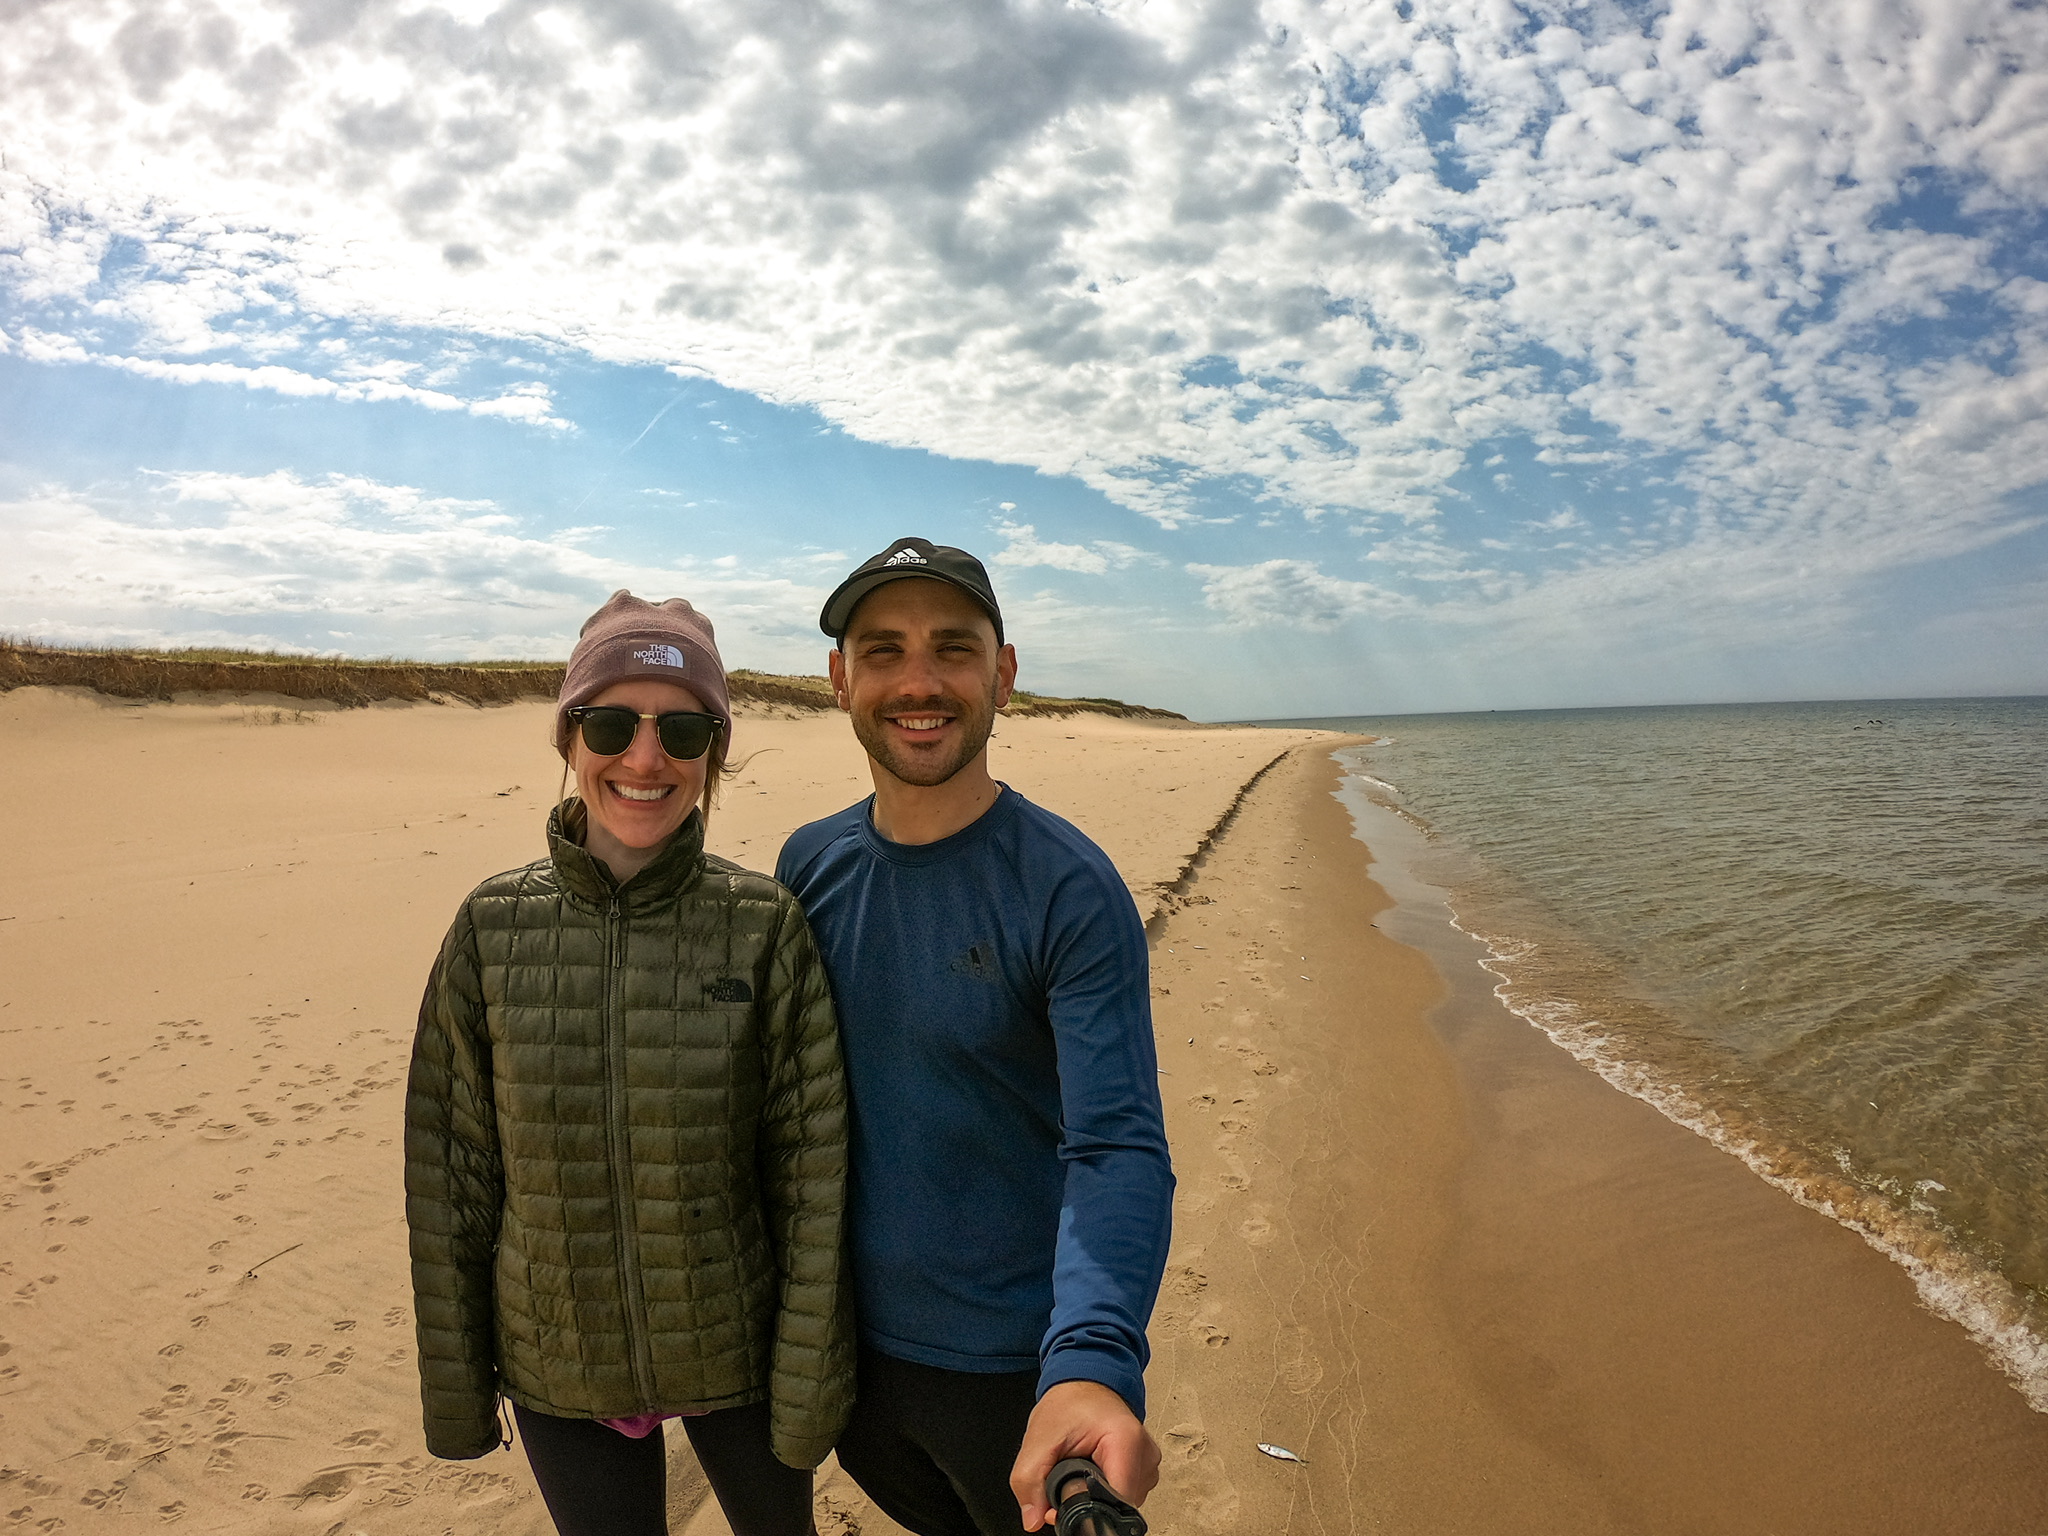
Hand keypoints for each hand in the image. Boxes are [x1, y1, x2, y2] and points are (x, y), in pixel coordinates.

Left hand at [1009, 1379, 1159, 1531]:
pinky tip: (1095, 1470)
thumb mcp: (1039, 1439)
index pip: (1116, 1502)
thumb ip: (1030, 1482)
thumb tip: (1034, 1519)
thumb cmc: (1069, 1403)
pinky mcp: (1145, 1466)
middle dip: (1089, 1502)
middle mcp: (1145, 1452)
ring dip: (1099, 1496)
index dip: (1086, 1510)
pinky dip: (1108, 1489)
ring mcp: (1149, 1461)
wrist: (1085, 1383)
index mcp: (1125, 1441)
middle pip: (1119, 1505)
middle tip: (1069, 1476)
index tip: (1065, 1502)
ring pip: (1124, 1503)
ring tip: (1083, 1468)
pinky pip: (1127, 1494)